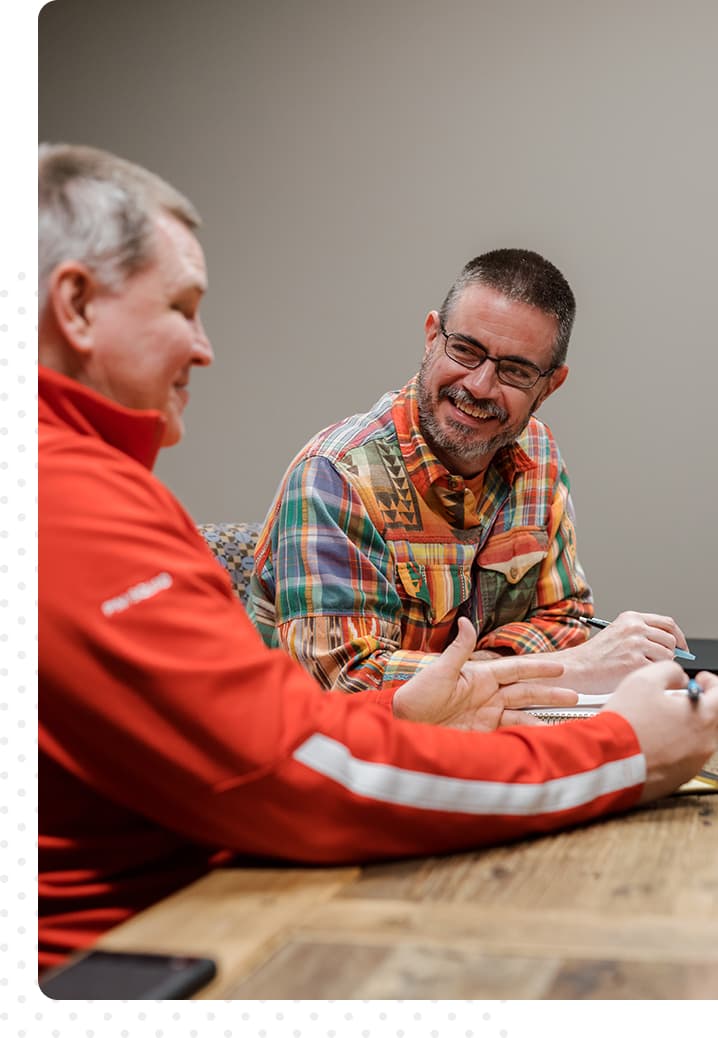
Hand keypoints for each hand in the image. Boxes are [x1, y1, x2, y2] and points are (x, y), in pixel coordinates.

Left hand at [392, 617, 577, 729]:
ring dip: (542, 717)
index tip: (560, 668)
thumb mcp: (439, 671)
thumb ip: (458, 649)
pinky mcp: (483, 733)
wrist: (404, 727)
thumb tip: (467, 621)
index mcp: (480, 676)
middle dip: (549, 694)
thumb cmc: (417, 696)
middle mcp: (487, 695)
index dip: (538, 669)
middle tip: (575, 696)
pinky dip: (527, 735)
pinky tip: (541, 738)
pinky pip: (510, 733)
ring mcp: (486, 715)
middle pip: (525, 693)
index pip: (516, 669)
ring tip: (565, 723)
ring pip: (522, 714)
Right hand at [547, 610, 688, 692]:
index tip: (681, 647)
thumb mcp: (618, 634)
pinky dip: (652, 676)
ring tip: (640, 670)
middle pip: (670, 640)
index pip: (667, 623)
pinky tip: (636, 675)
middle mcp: (635, 628)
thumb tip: (671, 646)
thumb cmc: (594, 656)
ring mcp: (636, 644)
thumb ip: (642, 634)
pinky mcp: (635, 663)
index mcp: (631, 618)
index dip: (678, 637)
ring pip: (668, 656)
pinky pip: (658, 670)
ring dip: (660, 666)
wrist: (577, 668)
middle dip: (669, 654)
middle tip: (658, 663)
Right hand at [604, 664, 717, 800]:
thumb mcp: (644, 680)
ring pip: (698, 739)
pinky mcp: (679, 778)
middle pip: (711, 718)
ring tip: (659, 721)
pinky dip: (674, 746)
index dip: (710, 682)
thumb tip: (679, 676)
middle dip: (696, 705)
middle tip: (676, 699)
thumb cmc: (626, 724)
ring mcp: (693, 763)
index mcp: (702, 717)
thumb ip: (669, 671)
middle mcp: (704, 743)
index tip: (701, 680)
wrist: (608, 759)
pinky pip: (684, 757)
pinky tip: (652, 740)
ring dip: (685, 726)